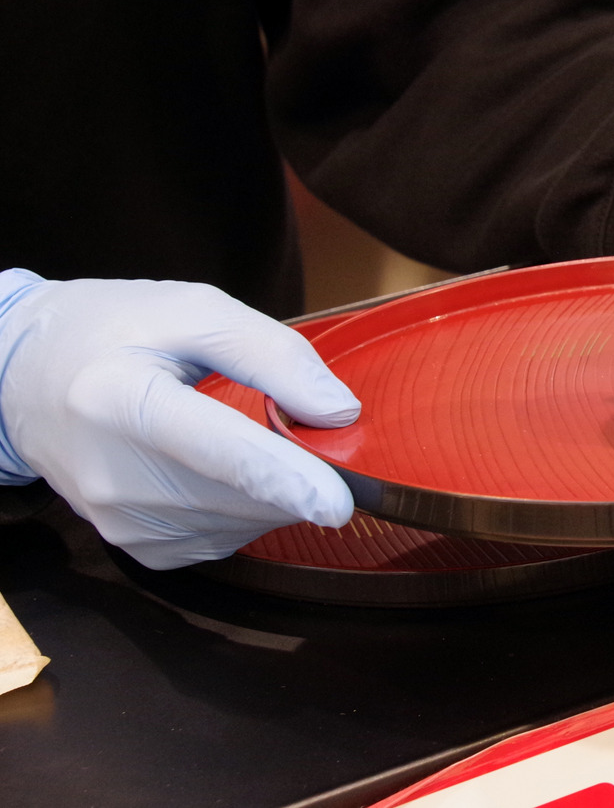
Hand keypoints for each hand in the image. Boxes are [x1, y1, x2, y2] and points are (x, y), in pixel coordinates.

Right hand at [0, 274, 360, 568]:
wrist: (24, 376)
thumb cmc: (110, 333)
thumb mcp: (194, 311)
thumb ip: (272, 355)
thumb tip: (338, 412)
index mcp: (121, 401)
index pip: (217, 451)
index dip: (285, 478)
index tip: (337, 502)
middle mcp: (112, 475)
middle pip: (241, 494)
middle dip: (295, 469)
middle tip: (292, 422)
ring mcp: (119, 520)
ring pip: (241, 523)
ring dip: (270, 489)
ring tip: (237, 434)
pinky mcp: (134, 546)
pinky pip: (222, 538)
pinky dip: (243, 507)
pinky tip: (220, 469)